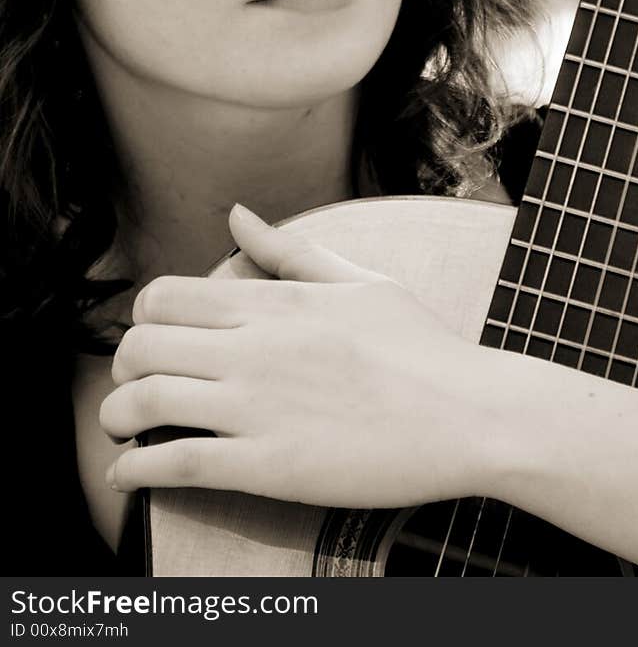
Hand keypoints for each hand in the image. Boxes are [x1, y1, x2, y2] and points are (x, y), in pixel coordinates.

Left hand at [99, 204, 504, 506]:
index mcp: (276, 301)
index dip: (142, 319)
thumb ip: (289, 251)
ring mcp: (258, 408)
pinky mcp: (268, 466)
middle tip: (131, 384)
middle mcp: (255, 348)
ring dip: (117, 419)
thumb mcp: (358, 282)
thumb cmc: (420, 346)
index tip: (152, 339)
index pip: (166, 296)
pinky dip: (136, 471)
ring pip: (145, 403)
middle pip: (141, 346)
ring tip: (121, 429)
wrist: (467, 415)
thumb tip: (238, 214)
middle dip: (121, 368)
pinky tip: (128, 477)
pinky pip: (176, 465)